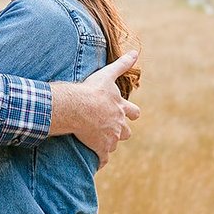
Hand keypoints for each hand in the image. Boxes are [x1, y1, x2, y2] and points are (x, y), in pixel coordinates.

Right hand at [50, 50, 139, 167]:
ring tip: (98, 143)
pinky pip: (103, 159)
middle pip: (126, 132)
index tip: (127, 113)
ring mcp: (110, 138)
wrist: (77, 107)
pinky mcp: (101, 148)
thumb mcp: (108, 74)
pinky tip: (95, 161)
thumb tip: (136, 52)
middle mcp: (119, 124)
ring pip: (114, 144)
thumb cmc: (92, 90)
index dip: (130, 113)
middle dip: (121, 131)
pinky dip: (100, 160)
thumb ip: (122, 64)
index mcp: (121, 108)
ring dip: (108, 144)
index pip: (134, 112)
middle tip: (111, 129)